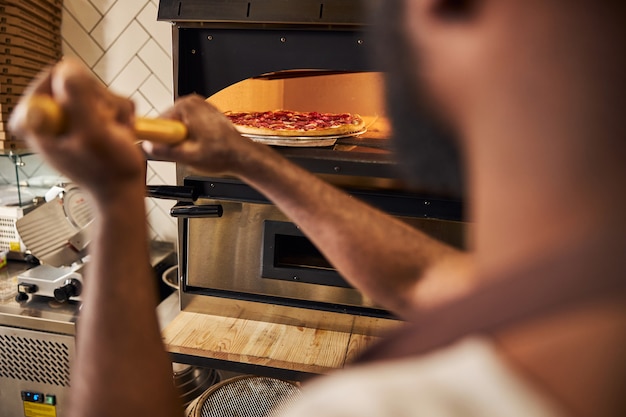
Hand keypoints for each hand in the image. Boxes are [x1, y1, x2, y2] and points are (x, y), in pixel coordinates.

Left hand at [9, 59, 144, 201]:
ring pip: (96, 88)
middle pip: (78, 80)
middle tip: (105, 128)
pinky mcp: (87, 115)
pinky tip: (118, 132)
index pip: (54, 76)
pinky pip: (109, 97)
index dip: (81, 93)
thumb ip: (78, 100)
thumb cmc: (107, 172)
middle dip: (101, 103)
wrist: (122, 188)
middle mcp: (48, 113)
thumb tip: (68, 68)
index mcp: (34, 119)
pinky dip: (121, 113)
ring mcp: (69, 114)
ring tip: (113, 134)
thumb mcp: (92, 135)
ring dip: (114, 110)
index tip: (89, 116)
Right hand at [142, 95, 253, 174]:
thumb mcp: (188, 156)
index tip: (159, 146)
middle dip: (173, 140)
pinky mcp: (205, 114)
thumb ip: (164, 151)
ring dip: (182, 140)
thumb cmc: (223, 153)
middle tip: (186, 152)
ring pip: (178, 127)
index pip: (158, 121)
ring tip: (196, 150)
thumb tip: (149, 147)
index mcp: (186, 106)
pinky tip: (201, 146)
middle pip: (168, 124)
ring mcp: (200, 107)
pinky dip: (191, 137)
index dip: (159, 138)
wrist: (242, 156)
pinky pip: (189, 127)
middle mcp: (193, 102)